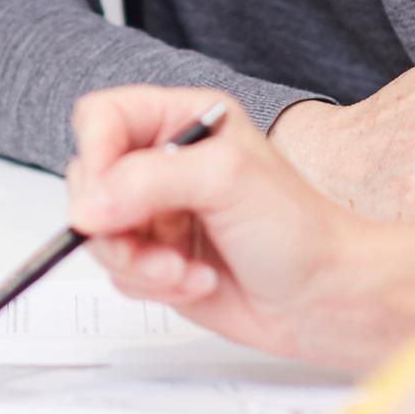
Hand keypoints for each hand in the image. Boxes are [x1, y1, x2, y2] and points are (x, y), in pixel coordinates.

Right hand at [68, 84, 414, 372]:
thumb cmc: (298, 228)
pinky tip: (197, 281)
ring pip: (98, 234)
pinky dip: (151, 285)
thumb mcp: (226, 181)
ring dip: (136, 262)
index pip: (103, 118)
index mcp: (185, 119)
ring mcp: (161, 212)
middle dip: (114, 223)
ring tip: (181, 268)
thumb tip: (89, 204)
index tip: (106, 198)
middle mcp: (168, 161)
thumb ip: (149, 181)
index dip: (95, 155)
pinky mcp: (159, 258)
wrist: (325, 295)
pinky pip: (119, 273)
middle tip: (149, 242)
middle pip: (90, 180)